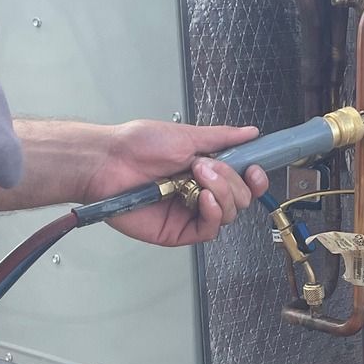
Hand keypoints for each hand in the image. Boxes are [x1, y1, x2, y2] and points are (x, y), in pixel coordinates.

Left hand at [82, 119, 269, 246]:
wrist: (109, 162)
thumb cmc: (137, 146)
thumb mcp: (186, 135)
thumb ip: (221, 137)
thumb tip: (249, 132)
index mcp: (205, 170)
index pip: (242, 181)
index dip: (253, 178)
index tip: (254, 169)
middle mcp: (200, 192)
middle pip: (239, 200)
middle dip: (231, 182)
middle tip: (206, 167)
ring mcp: (189, 213)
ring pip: (228, 215)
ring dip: (221, 194)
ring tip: (198, 177)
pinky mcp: (178, 231)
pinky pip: (209, 231)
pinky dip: (212, 214)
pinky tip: (203, 199)